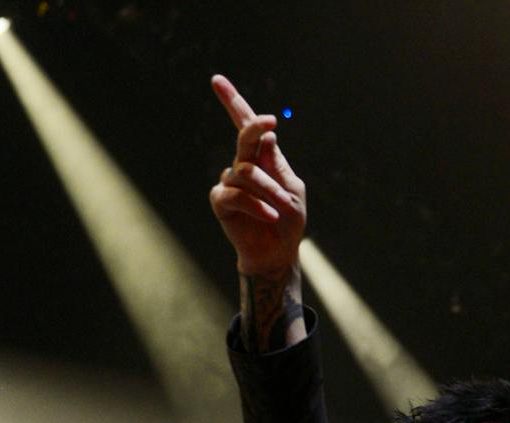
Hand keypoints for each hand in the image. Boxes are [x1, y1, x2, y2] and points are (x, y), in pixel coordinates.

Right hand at [208, 75, 306, 275]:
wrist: (277, 254)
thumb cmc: (288, 221)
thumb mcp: (292, 189)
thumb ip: (277, 163)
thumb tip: (265, 135)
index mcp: (262, 158)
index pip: (246, 126)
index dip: (232, 102)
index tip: (216, 80)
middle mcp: (243, 165)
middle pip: (244, 137)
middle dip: (254, 126)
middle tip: (269, 122)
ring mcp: (230, 182)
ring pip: (246, 172)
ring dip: (268, 189)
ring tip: (280, 207)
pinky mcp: (221, 202)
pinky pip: (235, 194)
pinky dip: (255, 203)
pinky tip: (269, 215)